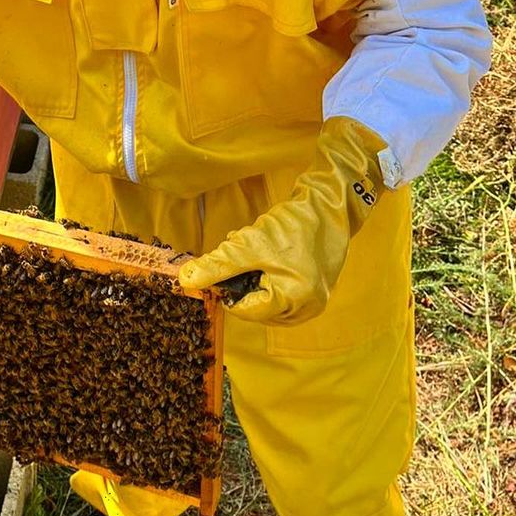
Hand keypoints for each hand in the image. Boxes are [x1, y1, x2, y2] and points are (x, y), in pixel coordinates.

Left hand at [178, 118, 387, 323]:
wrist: (329, 206)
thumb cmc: (292, 225)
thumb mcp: (248, 245)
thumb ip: (217, 265)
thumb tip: (186, 280)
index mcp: (293, 302)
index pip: (245, 310)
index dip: (227, 288)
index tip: (223, 264)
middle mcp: (306, 309)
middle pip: (256, 306)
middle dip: (242, 281)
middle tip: (243, 251)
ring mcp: (313, 301)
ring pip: (267, 299)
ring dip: (254, 277)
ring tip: (256, 250)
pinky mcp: (316, 290)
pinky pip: (281, 291)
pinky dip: (268, 276)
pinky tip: (269, 253)